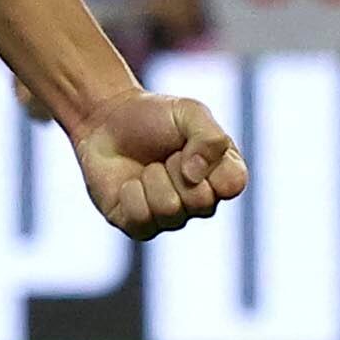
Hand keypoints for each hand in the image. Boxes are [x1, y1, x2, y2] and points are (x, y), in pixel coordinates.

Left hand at [70, 90, 247, 239]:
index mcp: (220, 174)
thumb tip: (195, 176)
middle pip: (201, 202)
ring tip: (147, 168)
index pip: (233, 184)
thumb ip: (209, 137)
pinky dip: (130, 193)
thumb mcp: (188, 112)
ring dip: (152, 179)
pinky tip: (129, 183)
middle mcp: (200, 201)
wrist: (105, 122)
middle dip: (175, 169)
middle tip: (165, 155)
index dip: (210, 163)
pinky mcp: (139, 227)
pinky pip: (140, 218)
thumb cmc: (152, 118)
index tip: (189, 144)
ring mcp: (171, 217)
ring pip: (169, 210)